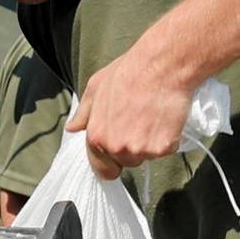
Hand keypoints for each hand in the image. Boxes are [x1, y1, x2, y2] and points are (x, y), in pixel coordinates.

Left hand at [71, 39, 201, 178]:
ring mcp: (141, 149)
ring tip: (152, 117)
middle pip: (128, 162)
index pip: (104, 169)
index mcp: (97, 137)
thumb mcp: (95, 89)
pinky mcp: (163, 147)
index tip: (119, 155)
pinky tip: (164, 119)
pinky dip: (167, 139)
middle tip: (139, 123)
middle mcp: (116, 147)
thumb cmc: (126, 74)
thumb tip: (72, 128)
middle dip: (133, 148)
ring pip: (147, 156)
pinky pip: (166, 151)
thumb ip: (84, 114)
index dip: (111, 163)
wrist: (159, 68)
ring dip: (150, 143)